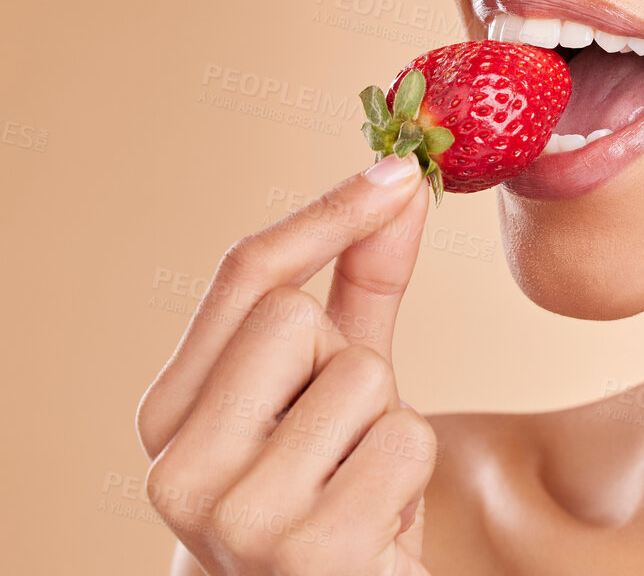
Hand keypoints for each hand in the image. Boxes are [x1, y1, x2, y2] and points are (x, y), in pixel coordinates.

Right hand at [136, 153, 434, 573]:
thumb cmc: (334, 490)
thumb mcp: (336, 382)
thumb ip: (361, 283)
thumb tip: (402, 182)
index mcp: (167, 415)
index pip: (242, 277)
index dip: (325, 214)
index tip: (395, 171)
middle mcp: (177, 467)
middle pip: (295, 315)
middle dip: (348, 358)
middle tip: (342, 433)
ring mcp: (235, 518)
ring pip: (360, 375)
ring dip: (389, 420)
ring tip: (360, 481)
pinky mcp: (307, 556)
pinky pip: (404, 439)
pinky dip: (412, 470)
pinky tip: (379, 520)